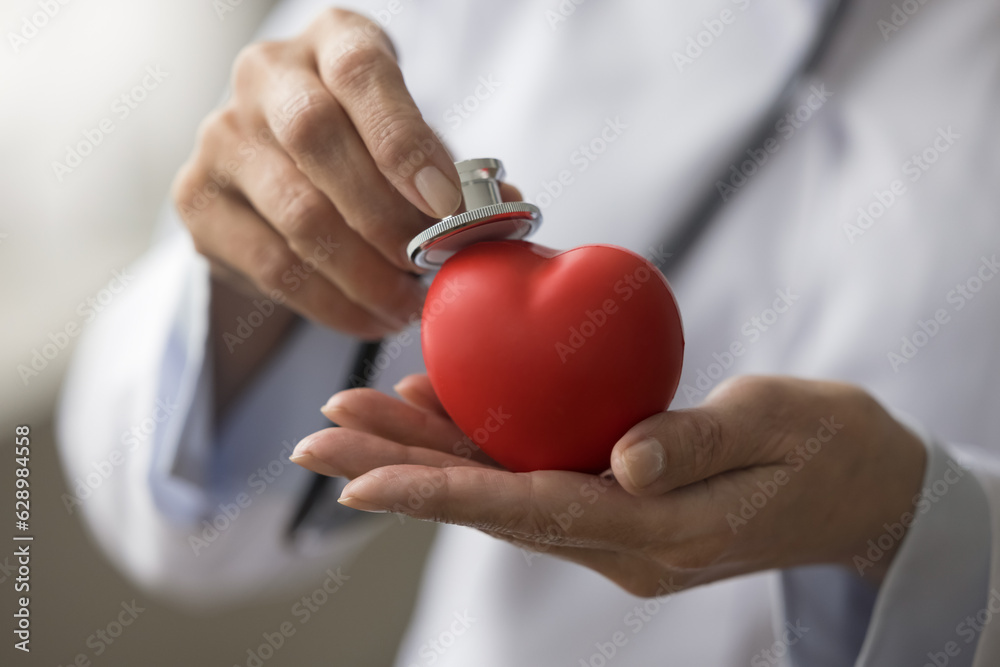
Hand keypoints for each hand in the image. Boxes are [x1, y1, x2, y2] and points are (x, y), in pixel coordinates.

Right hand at [172, 8, 464, 337]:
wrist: (280, 166)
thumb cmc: (364, 144)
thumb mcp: (410, 135)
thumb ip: (450, 169)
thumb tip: (502, 214)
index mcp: (329, 40)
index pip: (361, 71)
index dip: (404, 140)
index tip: (447, 206)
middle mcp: (264, 76)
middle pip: (316, 138)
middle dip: (386, 218)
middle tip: (430, 268)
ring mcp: (221, 136)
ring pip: (296, 213)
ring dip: (365, 275)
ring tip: (408, 307)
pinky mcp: (198, 201)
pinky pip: (271, 266)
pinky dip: (331, 304)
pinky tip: (371, 319)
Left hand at [290, 374, 926, 594]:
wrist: (865, 489)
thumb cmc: (831, 449)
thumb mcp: (782, 430)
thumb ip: (700, 443)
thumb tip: (621, 459)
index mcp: (657, 534)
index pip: (527, 511)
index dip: (437, 493)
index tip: (357, 478)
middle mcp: (621, 543)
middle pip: (491, 504)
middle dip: (401, 471)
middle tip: (317, 436)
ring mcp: (616, 527)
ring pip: (500, 490)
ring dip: (425, 456)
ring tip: (354, 416)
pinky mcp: (617, 502)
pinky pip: (532, 475)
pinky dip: (479, 447)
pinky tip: (437, 409)